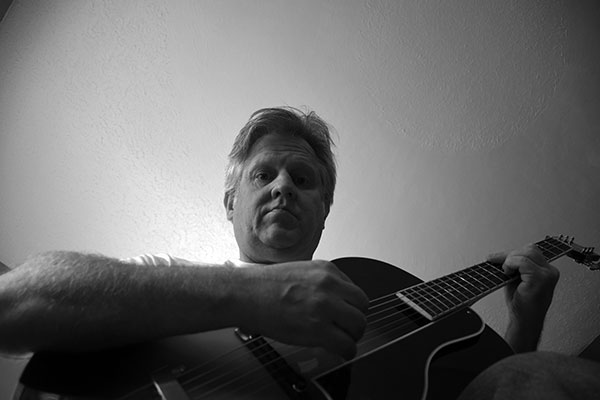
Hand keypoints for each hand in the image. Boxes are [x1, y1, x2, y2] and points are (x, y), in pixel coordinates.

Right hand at [238, 260, 368, 359]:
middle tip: (348, 328)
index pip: (355, 289)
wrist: (246, 294)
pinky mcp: (318, 328)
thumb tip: (335, 298)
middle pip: (362, 306)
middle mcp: (329, 285)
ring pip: (358, 324)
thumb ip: (322, 282)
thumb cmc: (265, 285)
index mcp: (326, 270)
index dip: (351, 305)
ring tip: (344, 340)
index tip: (347, 313)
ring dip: (353, 335)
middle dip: (356, 319)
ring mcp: (325, 306)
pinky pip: (346, 344)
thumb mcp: (301, 271)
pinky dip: (347, 351)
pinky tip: (341, 352)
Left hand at [487, 244, 559, 351]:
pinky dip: (511, 264)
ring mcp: (547, 275)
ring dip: (510, 260)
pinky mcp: (541, 279)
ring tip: (506, 272)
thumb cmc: (522, 305)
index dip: (512, 252)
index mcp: (547, 270)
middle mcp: (550, 271)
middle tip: (497, 264)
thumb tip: (500, 255)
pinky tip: (508, 273)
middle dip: (509, 255)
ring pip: (525, 253)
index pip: (531, 251)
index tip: (495, 257)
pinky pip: (522, 262)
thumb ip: (515, 266)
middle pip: (528, 249)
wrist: (525, 322)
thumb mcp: (517, 280)